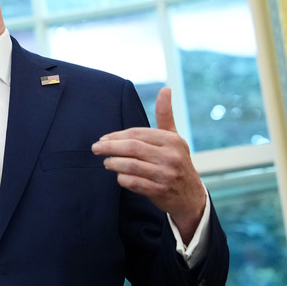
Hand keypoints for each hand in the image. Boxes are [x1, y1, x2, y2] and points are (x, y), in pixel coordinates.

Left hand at [91, 87, 205, 242]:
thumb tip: (165, 89)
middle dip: (110, 147)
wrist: (191, 196)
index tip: (103, 138)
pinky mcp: (160, 191)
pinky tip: (119, 176)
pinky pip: (134, 183)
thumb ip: (165, 114)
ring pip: (130, 166)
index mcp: (171, 140)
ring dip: (113, 163)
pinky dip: (122, 179)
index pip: (137, 134)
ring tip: (106, 162)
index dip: (117, 135)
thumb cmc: (176, 161)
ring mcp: (166, 175)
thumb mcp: (174, 137)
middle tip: (96, 148)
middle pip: (132, 148)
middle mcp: (170, 156)